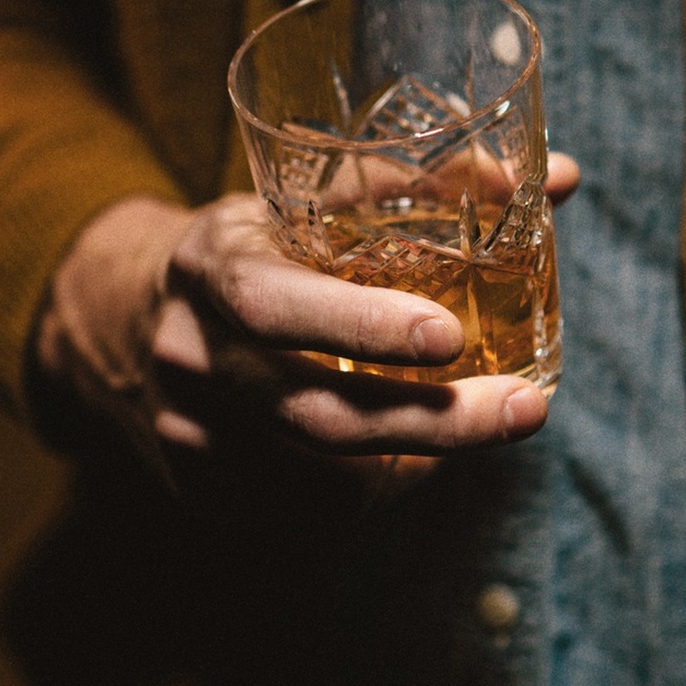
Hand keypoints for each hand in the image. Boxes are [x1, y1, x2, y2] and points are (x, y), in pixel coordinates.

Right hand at [41, 153, 578, 509]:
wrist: (124, 316)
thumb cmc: (248, 245)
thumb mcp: (303, 198)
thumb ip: (422, 184)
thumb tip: (562, 177)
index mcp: (208, 264)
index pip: (271, 303)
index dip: (357, 322)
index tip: (449, 334)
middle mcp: (188, 354)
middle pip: (311, 414)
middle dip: (432, 421)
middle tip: (524, 408)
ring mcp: (187, 433)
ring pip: (319, 475)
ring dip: (417, 457)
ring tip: (484, 423)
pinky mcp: (199, 487)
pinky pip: (305, 508)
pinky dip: (374, 485)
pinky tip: (411, 453)